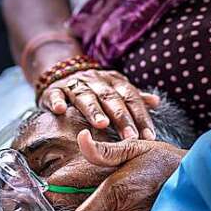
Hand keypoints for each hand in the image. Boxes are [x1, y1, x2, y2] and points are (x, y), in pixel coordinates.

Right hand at [39, 69, 161, 140]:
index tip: (149, 136)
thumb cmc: (94, 88)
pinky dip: (57, 101)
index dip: (140, 116)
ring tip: (102, 124)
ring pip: (85, 96)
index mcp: (113, 81)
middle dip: (121, 117)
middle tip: (130, 137)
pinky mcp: (54, 89)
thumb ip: (134, 97)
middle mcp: (95, 80)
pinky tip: (60, 110)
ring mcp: (74, 84)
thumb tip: (156, 102)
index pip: (130, 98)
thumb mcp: (115, 89)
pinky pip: (55, 94)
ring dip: (93, 110)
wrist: (62, 73)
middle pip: (110, 98)